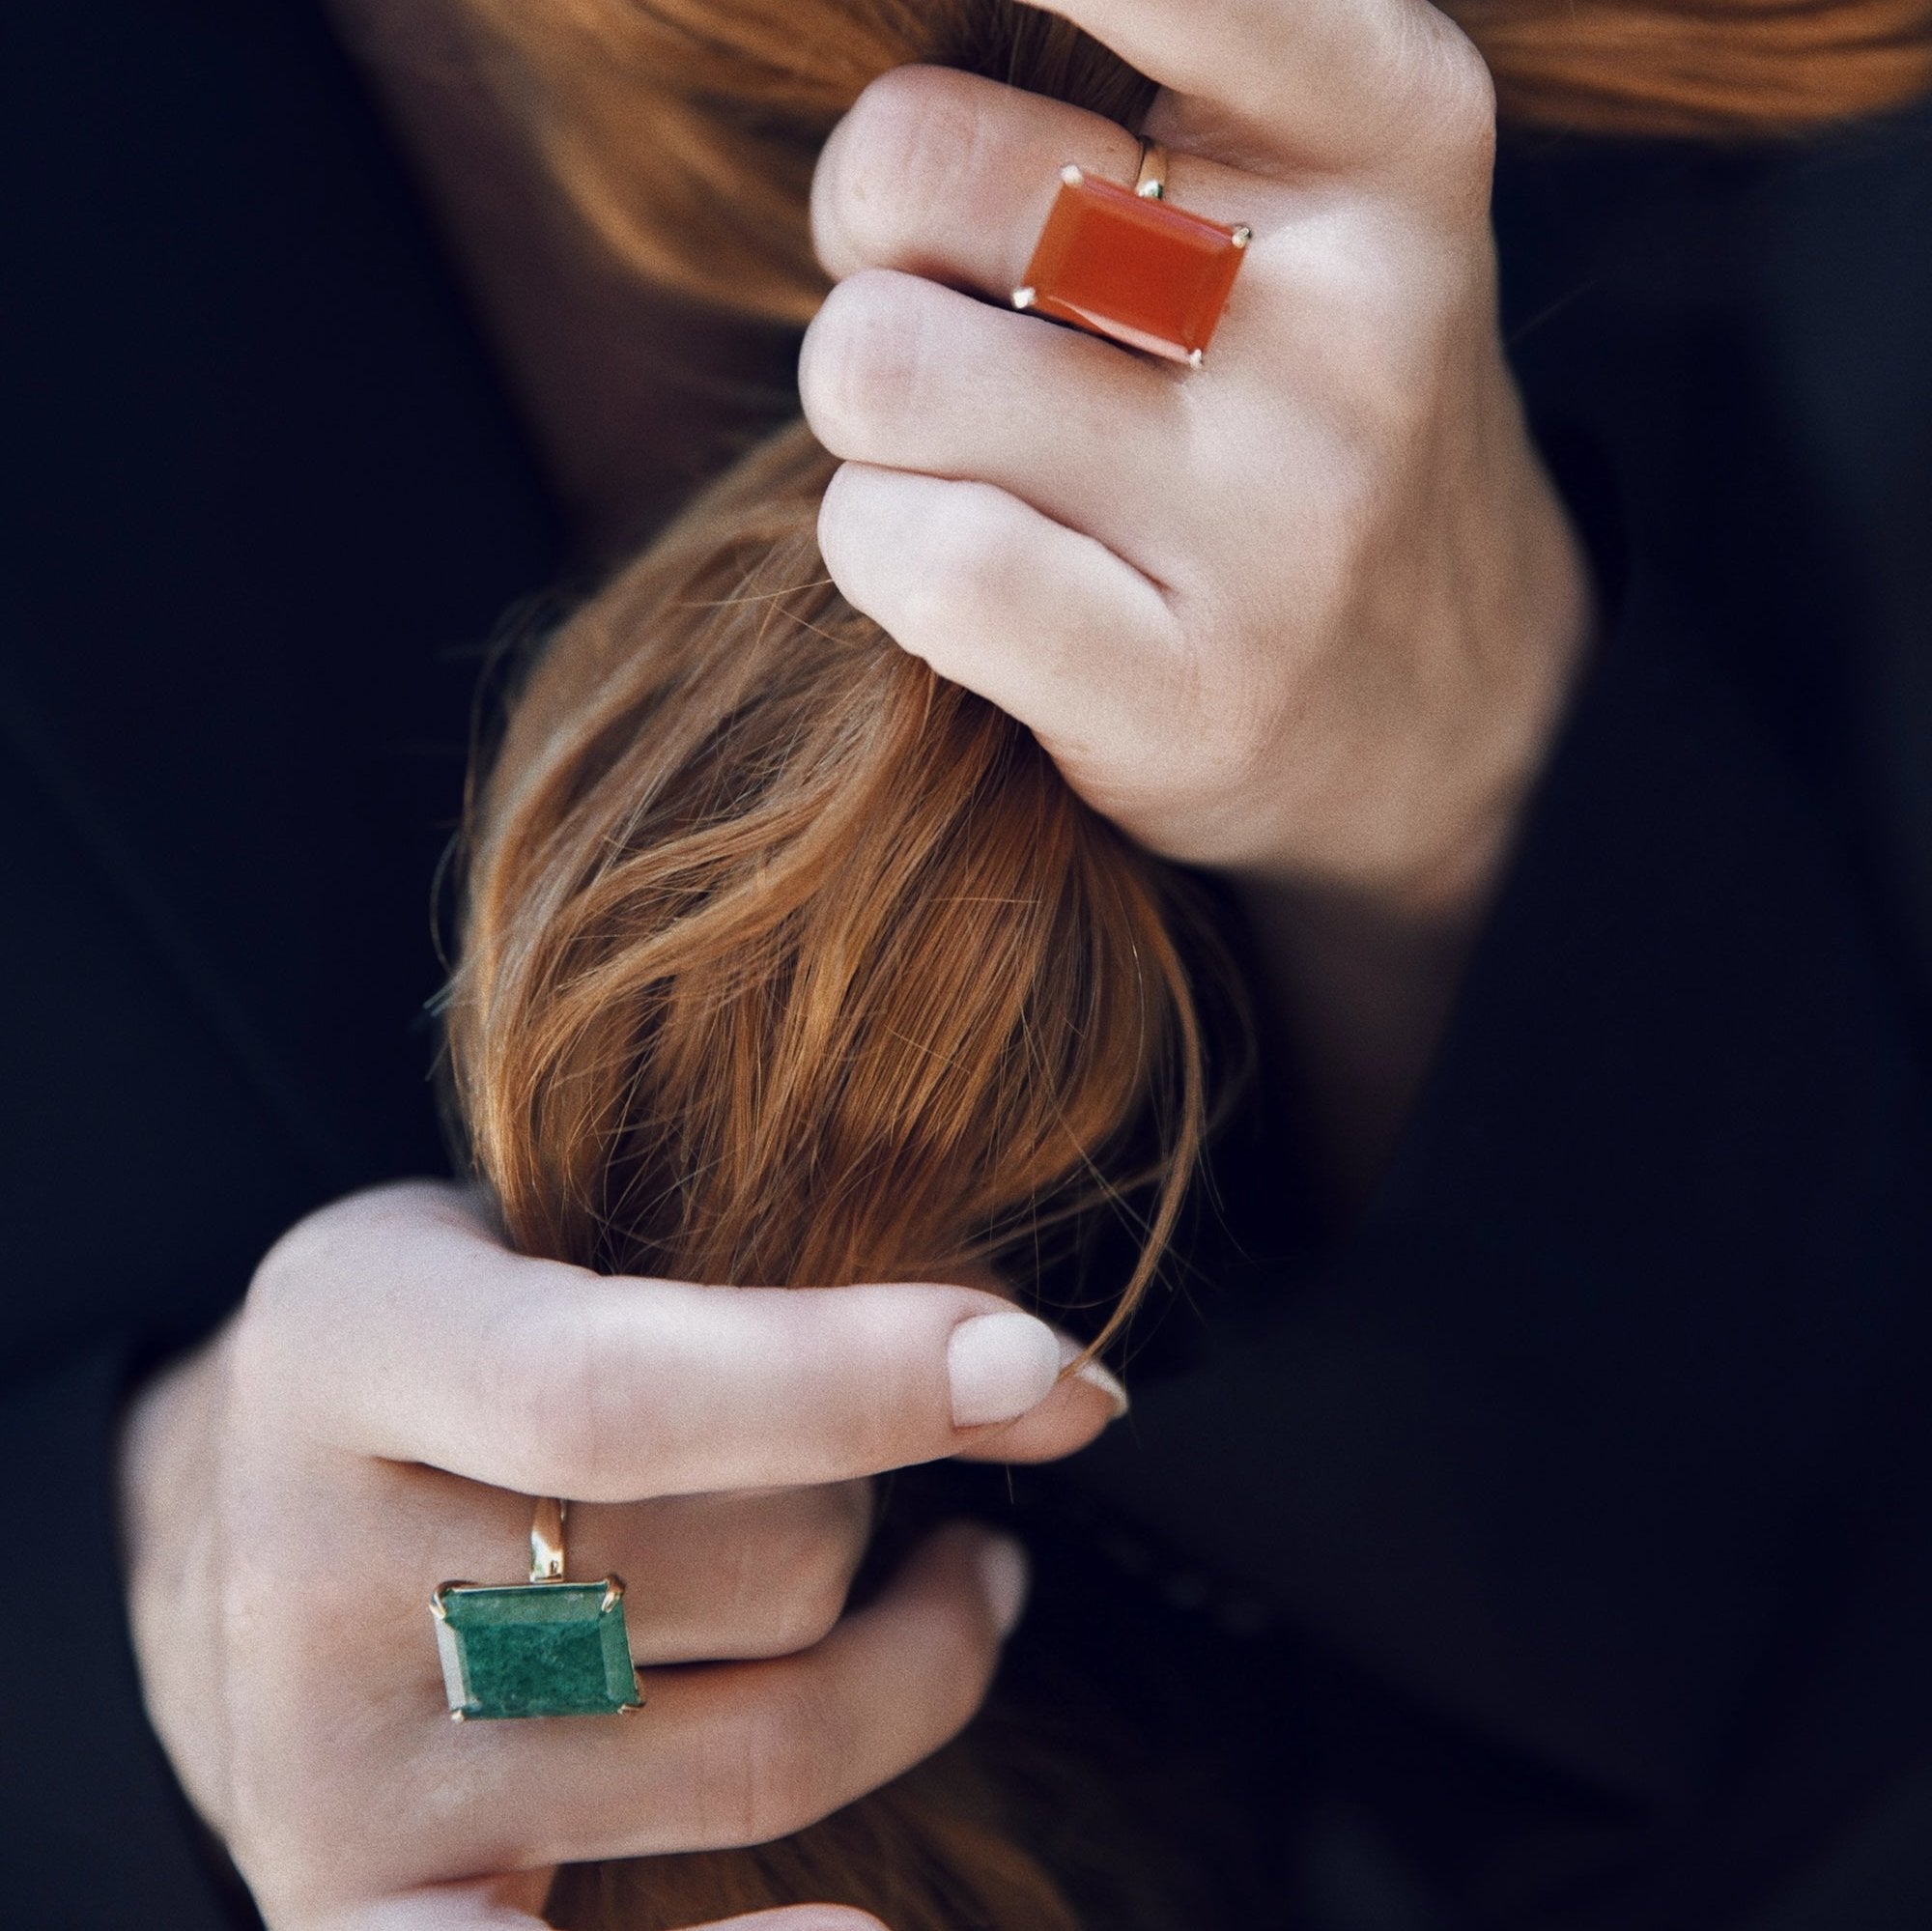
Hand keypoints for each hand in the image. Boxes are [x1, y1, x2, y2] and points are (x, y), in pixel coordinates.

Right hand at [119, 1181, 1119, 1928]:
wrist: (226, 1515)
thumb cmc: (454, 1343)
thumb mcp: (542, 1229)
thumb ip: (750, 1273)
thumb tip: (1039, 1377)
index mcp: (355, 1339)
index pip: (620, 1396)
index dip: (856, 1381)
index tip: (1044, 1367)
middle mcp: (314, 1567)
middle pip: (745, 1574)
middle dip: (879, 1498)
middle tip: (904, 1450)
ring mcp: (337, 1772)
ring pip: (760, 1751)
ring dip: (914, 1665)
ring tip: (952, 1587)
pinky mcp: (365, 1910)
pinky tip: (867, 1928)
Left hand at [801, 0, 1591, 922]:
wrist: (1451, 711)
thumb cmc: (1301, 410)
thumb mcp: (1311, 186)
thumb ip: (1159, 59)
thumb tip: (879, 72)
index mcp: (1393, 128)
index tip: (1001, 91)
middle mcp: (1354, 320)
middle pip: (906, 160)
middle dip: (871, 237)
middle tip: (954, 305)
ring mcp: (1279, 524)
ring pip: (876, 370)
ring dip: (868, 414)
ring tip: (968, 445)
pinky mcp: (1187, 695)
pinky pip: (908, 552)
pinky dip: (876, 544)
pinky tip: (956, 558)